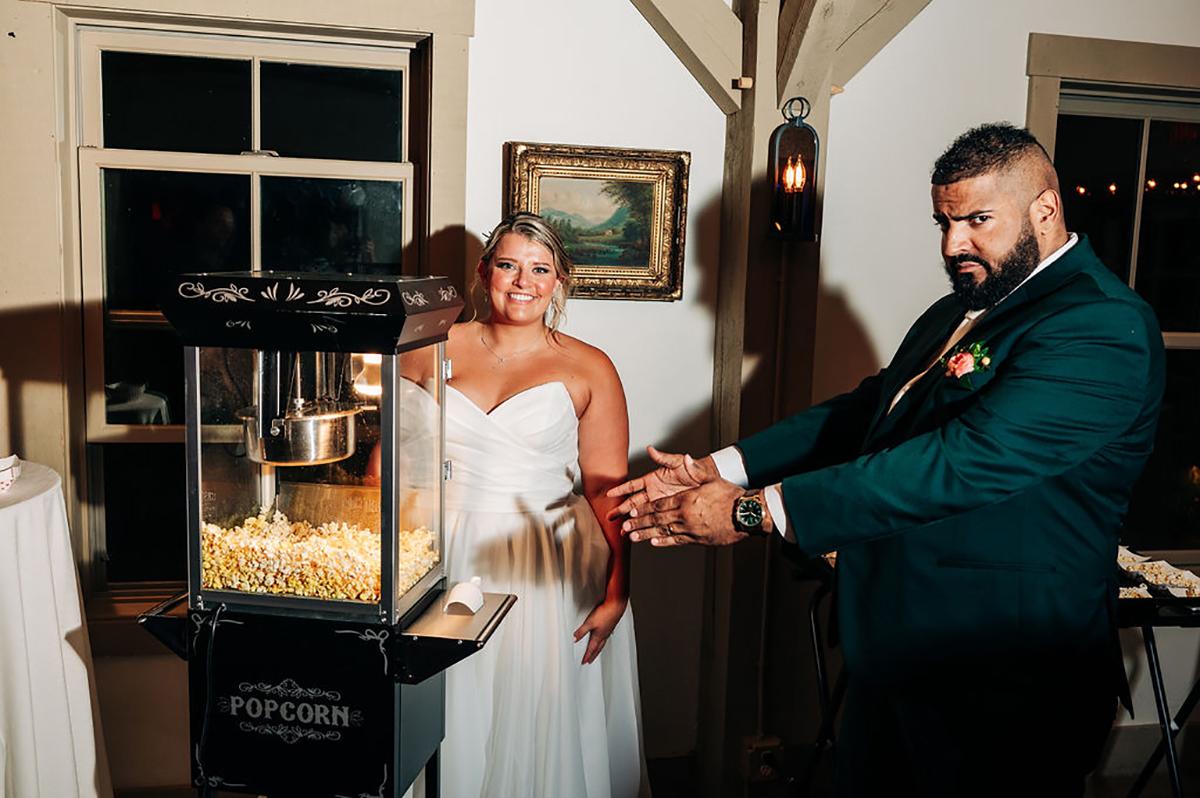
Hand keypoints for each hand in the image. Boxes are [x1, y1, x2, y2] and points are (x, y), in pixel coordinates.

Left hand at [573, 596, 627, 664]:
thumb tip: (574, 639)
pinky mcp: (610, 626)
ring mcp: (608, 631)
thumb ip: (582, 631)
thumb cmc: (605, 614)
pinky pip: (606, 637)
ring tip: (596, 652)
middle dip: (593, 655)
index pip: (591, 649)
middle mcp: (604, 635)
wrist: (616, 606)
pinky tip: (604, 638)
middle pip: (597, 649)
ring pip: (602, 644)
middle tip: (589, 661)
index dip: (587, 656)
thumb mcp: (589, 622)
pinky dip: (603, 641)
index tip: (584, 662)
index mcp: (598, 636)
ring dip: (598, 649)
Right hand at [606, 446, 717, 519]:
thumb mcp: (679, 462)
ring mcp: (660, 503)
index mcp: (653, 479)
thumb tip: (651, 449)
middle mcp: (654, 492)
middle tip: (611, 517)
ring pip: (642, 513)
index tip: (610, 494)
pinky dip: (647, 527)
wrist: (709, 481)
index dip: (621, 490)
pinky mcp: (668, 511)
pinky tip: (640, 534)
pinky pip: (655, 520)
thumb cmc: (694, 469)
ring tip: (623, 530)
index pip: (633, 485)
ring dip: (632, 521)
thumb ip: (664, 458)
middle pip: (633, 502)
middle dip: (622, 510)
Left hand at [622, 478, 754, 546]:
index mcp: (686, 500)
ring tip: (633, 537)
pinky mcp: (698, 539)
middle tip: (625, 527)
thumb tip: (686, 458)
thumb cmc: (730, 495)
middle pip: (657, 520)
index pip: (658, 505)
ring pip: (664, 532)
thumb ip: (695, 469)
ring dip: (646, 534)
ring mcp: (691, 529)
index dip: (643, 509)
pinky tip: (654, 542)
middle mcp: (685, 516)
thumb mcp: (711, 479)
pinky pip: (677, 540)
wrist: (746, 514)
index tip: (631, 511)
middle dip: (639, 523)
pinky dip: (664, 541)